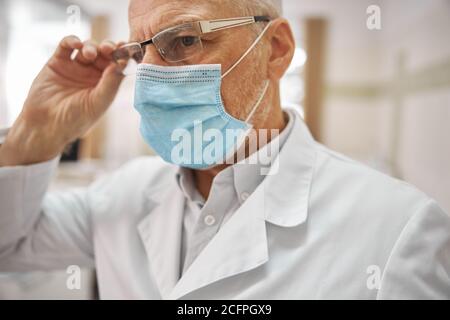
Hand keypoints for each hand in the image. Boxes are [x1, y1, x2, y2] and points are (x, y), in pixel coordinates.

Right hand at [0, 36, 125, 165]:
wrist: (46, 125)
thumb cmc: (76, 119)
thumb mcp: (98, 102)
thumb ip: (111, 83)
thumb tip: (122, 62)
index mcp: (106, 85)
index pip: (118, 65)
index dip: (123, 56)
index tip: (127, 48)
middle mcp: (92, 75)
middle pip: (104, 54)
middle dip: (108, 48)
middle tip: (109, 48)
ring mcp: (75, 68)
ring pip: (87, 48)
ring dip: (91, 46)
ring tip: (90, 53)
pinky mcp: (58, 63)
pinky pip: (66, 46)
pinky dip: (72, 41)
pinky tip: (76, 44)